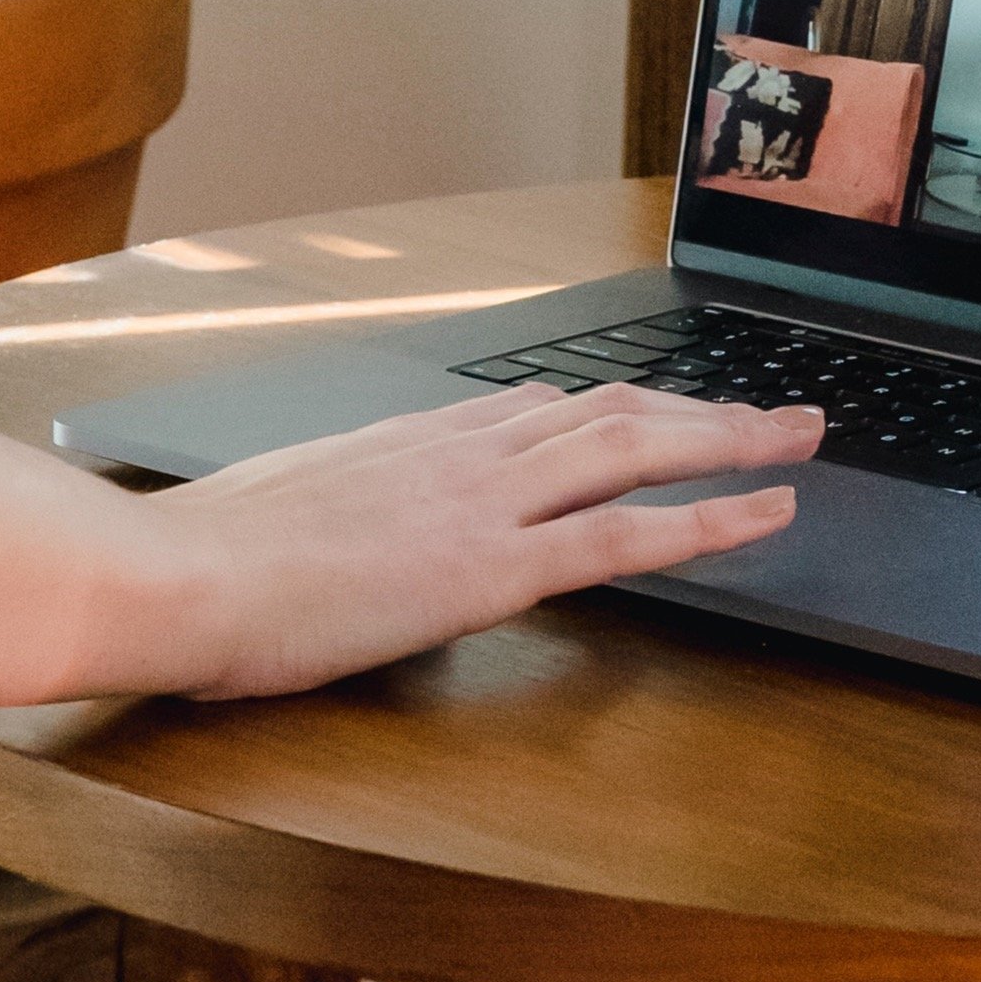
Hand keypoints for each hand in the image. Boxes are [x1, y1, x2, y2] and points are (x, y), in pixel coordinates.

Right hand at [136, 382, 821, 699]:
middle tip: (774, 407)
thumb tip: (332, 524)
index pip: (536, 409)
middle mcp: (461, 451)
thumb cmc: (206, 560)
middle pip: (609, 410)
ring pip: (638, 447)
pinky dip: (711, 518)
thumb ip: (331, 509)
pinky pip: (627, 533)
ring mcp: (484, 502)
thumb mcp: (279, 510)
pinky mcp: (494, 564)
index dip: (612, 406)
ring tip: (799, 438)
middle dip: (700, 406)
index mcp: (410, 439)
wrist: (180, 575)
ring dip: (730, 437)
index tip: (657, 406)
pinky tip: (766, 513)